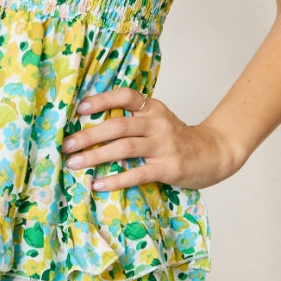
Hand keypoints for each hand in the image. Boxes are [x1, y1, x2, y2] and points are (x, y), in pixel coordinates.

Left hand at [60, 87, 242, 191]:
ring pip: (124, 148)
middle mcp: (158, 123)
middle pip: (118, 125)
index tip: (79, 108)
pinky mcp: (169, 168)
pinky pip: (138, 173)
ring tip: (74, 164)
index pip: (126, 96)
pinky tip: (98, 184)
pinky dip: (116, 179)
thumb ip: (132, 119)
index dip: (102, 100)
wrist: (213, 153)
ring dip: (96, 156)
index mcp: (152, 108)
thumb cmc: (176, 139)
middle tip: (66, 145)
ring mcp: (164, 145)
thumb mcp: (157, 120)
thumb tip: (89, 125)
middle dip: (89, 135)